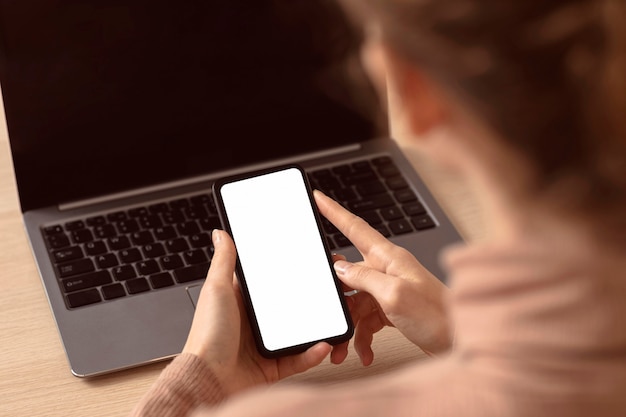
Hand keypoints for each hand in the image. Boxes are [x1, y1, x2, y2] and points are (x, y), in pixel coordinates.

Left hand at [182, 229, 331, 395]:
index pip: (270, 282)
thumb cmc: (206, 336)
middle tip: (332, 288)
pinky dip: (312, 353)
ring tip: (333, 316)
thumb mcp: (217, 290)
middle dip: (312, 298)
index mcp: (243, 302)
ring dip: (318, 326)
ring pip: (300, 332)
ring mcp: (266, 344)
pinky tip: (323, 344)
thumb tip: (221, 233)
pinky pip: (299, 358)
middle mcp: (255, 322)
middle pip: (290, 306)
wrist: (207, 380)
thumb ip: (224, 261)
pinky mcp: (273, 366)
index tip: (309, 262)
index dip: (289, 271)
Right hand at [314, 190, 451, 364]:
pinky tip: (364, 351)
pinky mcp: (392, 309)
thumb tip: (340, 267)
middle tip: (326, 308)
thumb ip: (364, 278)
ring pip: (355, 302)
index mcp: (388, 257)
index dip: (333, 211)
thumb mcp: (394, 294)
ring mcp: (389, 290)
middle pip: (348, 273)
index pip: (355, 227)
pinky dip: (362, 337)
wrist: (461, 342)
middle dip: (335, 295)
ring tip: (343, 346)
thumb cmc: (438, 316)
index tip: (318, 198)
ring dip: (349, 326)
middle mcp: (387, 270)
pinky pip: (366, 320)